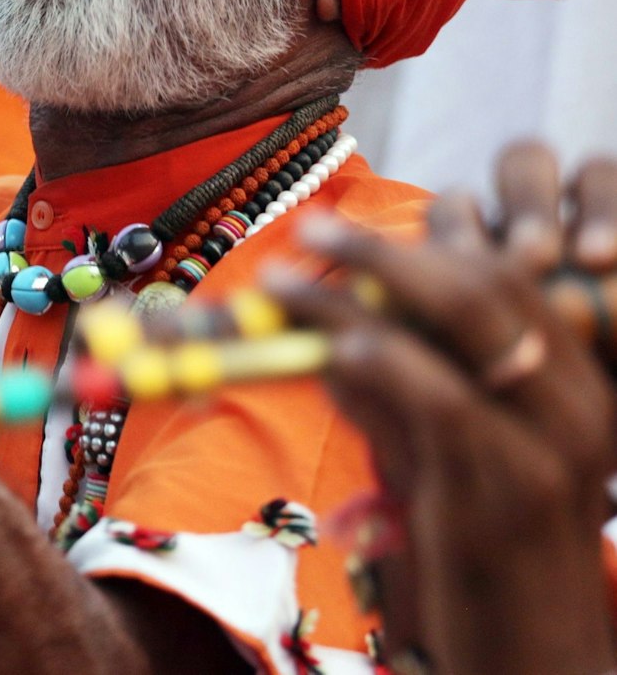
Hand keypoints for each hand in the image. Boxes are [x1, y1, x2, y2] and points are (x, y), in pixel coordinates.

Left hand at [265, 142, 616, 674]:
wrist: (538, 662)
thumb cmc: (481, 555)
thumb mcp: (438, 454)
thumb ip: (393, 391)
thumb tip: (327, 330)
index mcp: (572, 382)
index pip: (500, 278)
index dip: (419, 242)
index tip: (341, 228)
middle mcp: (574, 400)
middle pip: (485, 284)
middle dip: (388, 249)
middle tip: (312, 227)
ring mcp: (552, 440)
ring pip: (461, 321)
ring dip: (360, 288)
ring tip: (283, 279)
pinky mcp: (510, 483)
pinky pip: (441, 394)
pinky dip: (380, 358)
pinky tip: (331, 347)